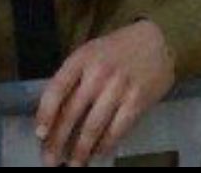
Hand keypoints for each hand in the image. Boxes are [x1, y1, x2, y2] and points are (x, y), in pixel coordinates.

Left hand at [35, 21, 175, 166]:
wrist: (159, 40)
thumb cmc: (118, 50)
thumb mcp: (91, 53)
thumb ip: (73, 78)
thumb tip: (54, 117)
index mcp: (82, 59)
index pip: (56, 90)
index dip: (45, 115)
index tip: (40, 135)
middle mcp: (99, 73)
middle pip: (72, 113)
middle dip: (58, 141)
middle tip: (50, 160)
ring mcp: (119, 87)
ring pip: (93, 126)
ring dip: (81, 150)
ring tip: (73, 164)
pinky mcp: (138, 100)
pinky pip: (117, 129)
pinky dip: (105, 145)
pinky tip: (98, 153)